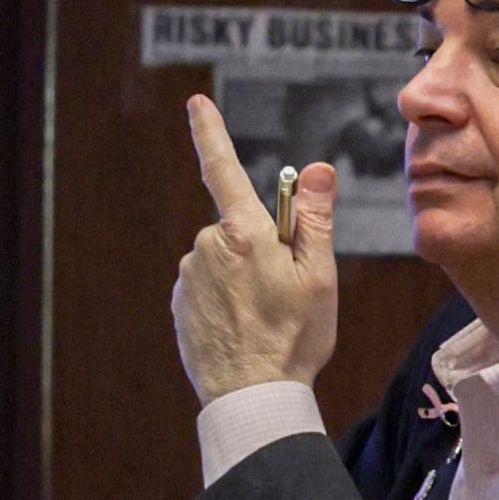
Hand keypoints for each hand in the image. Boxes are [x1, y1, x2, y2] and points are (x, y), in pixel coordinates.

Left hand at [172, 98, 339, 403]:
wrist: (252, 397)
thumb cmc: (293, 338)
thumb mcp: (318, 276)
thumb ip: (314, 218)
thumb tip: (316, 169)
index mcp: (242, 232)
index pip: (223, 168)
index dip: (209, 132)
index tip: (196, 102)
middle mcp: (207, 247)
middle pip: (240, 228)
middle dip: (262, 246)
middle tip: (288, 290)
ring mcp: (190, 277)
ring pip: (224, 260)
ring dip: (245, 277)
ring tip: (267, 318)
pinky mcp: (181, 305)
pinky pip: (210, 288)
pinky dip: (228, 301)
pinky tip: (245, 329)